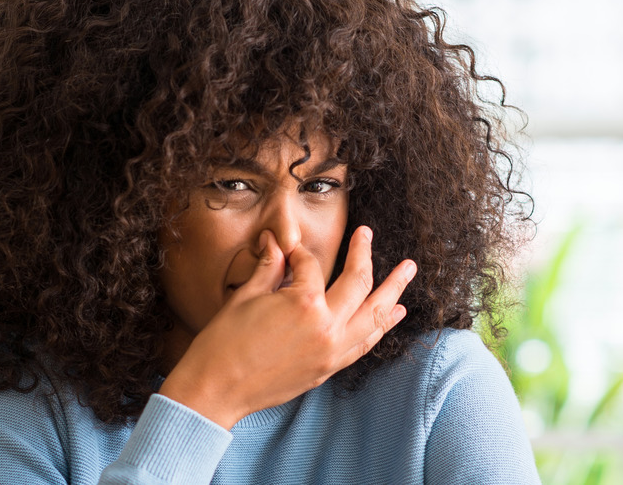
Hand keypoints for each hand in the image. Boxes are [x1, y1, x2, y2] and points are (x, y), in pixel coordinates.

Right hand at [158, 226, 416, 428]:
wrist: (215, 389)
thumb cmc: (223, 343)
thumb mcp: (245, 296)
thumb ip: (269, 268)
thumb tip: (275, 243)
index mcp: (304, 302)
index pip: (310, 266)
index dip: (297, 254)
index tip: (286, 251)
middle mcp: (326, 326)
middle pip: (356, 283)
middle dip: (363, 254)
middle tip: (367, 234)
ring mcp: (332, 350)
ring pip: (374, 316)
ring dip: (393, 291)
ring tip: (407, 270)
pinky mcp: (329, 369)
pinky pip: (364, 343)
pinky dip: (380, 327)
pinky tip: (392, 314)